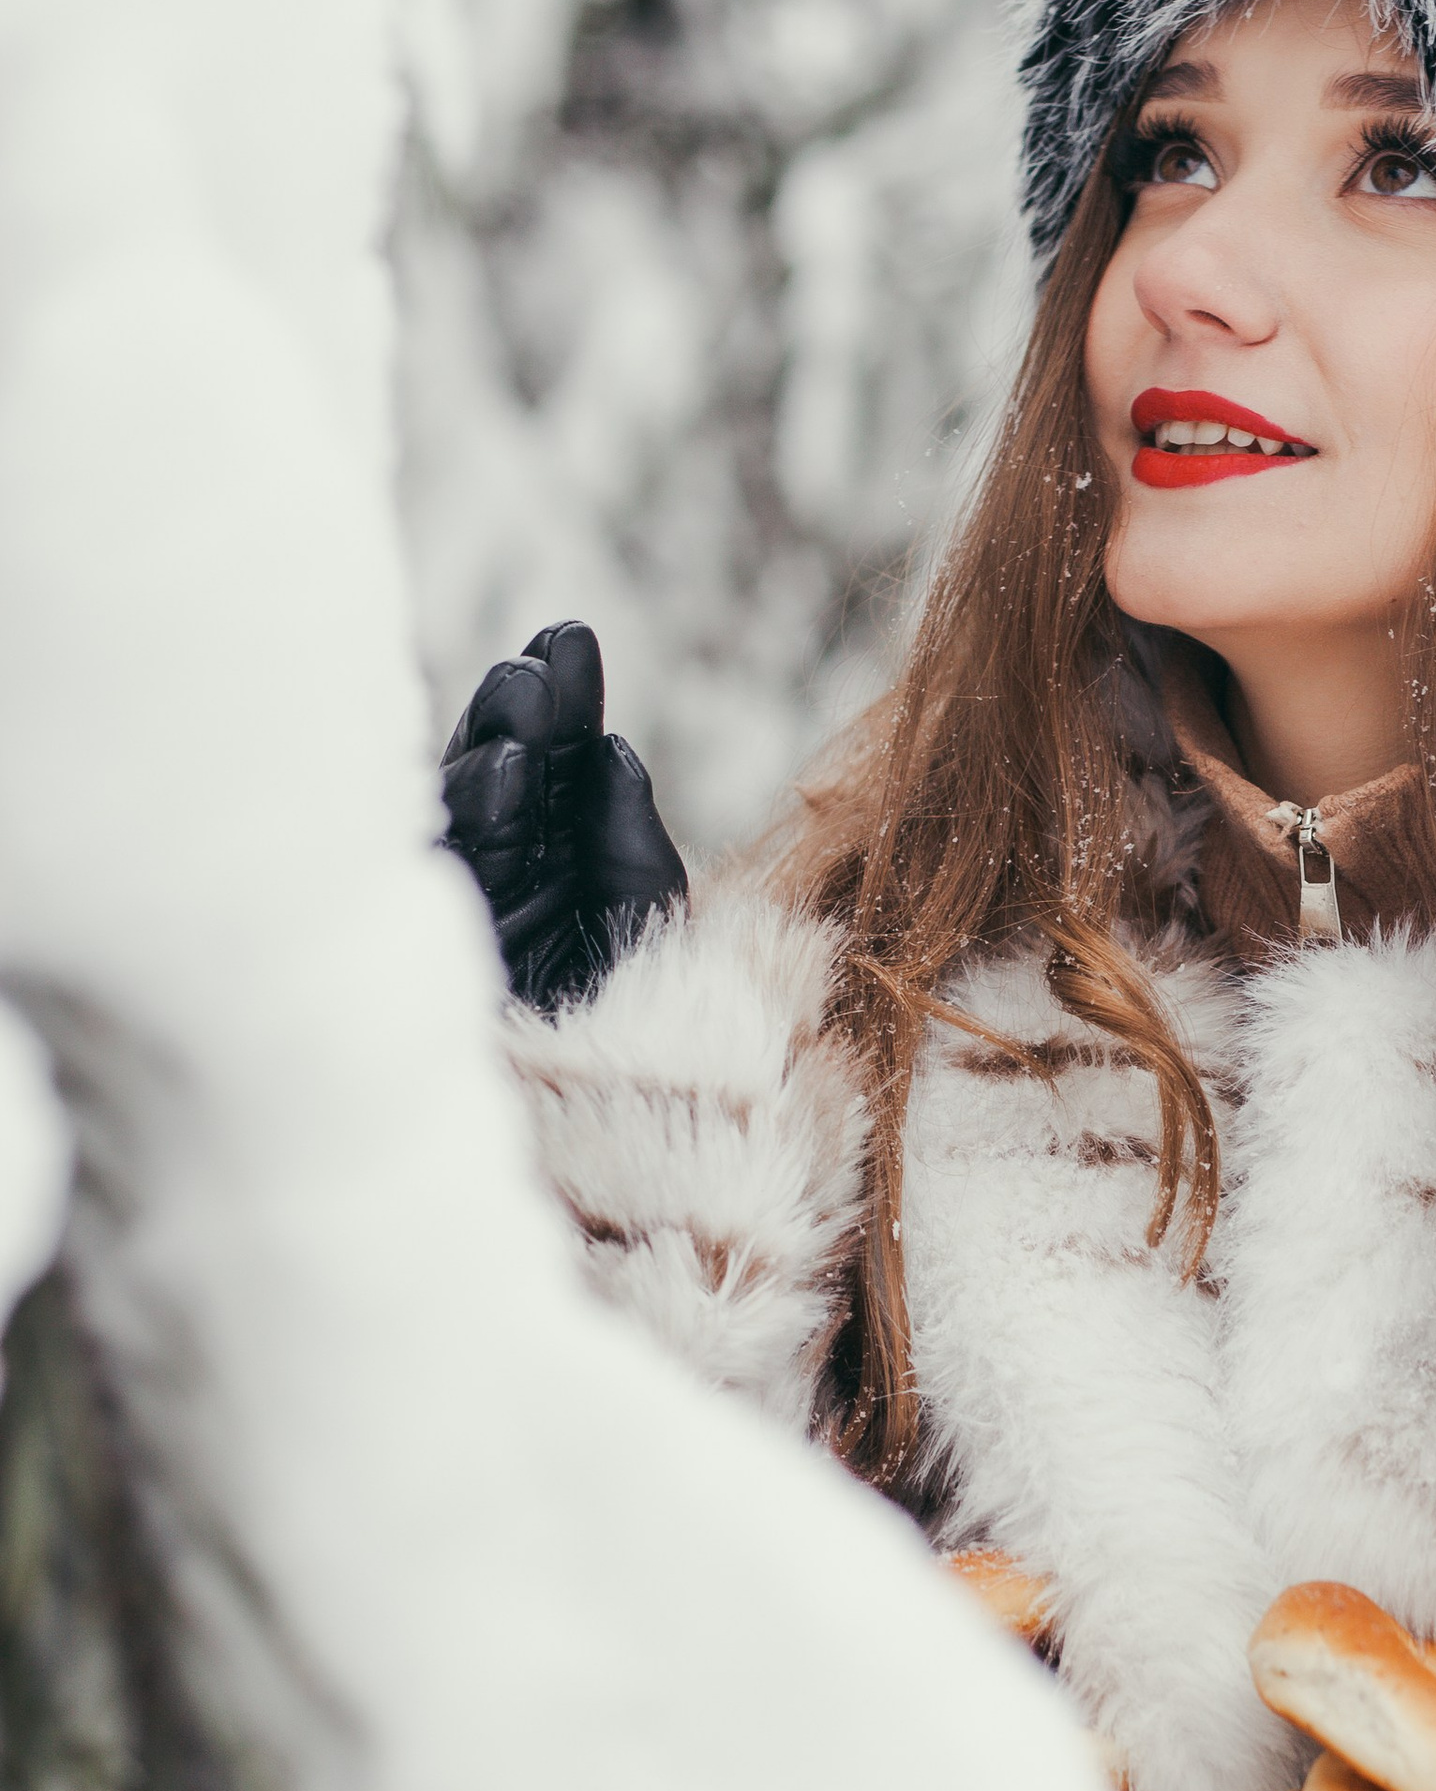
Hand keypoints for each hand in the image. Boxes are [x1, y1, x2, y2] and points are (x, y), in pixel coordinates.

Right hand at [439, 622, 685, 1014]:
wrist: (610, 1151)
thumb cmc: (645, 1046)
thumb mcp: (650, 925)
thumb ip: (629, 840)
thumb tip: (613, 750)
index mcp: (547, 872)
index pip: (544, 774)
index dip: (557, 708)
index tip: (569, 639)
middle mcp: (493, 887)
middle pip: (496, 780)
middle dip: (520, 713)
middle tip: (549, 655)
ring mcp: (456, 919)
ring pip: (463, 815)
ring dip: (497, 745)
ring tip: (532, 693)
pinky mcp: (429, 957)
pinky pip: (449, 874)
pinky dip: (480, 817)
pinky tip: (509, 768)